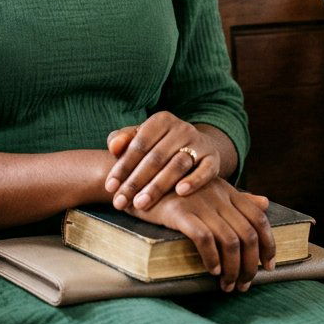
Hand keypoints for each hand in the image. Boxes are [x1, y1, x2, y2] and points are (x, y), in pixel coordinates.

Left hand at [105, 112, 219, 210]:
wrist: (196, 147)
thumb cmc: (159, 145)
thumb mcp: (141, 138)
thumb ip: (123, 139)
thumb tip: (113, 146)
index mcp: (161, 120)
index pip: (138, 144)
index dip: (123, 166)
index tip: (110, 187)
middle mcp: (181, 128)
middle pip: (155, 157)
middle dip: (136, 181)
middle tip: (121, 201)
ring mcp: (199, 143)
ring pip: (177, 165)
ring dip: (158, 186)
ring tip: (141, 204)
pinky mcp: (213, 158)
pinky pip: (205, 170)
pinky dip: (194, 181)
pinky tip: (180, 193)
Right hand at [132, 178, 274, 292]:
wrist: (138, 178)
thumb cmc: (175, 187)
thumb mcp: (210, 187)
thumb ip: (237, 197)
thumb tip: (266, 202)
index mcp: (227, 190)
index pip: (259, 218)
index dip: (269, 244)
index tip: (268, 266)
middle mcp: (218, 195)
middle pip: (248, 235)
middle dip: (251, 265)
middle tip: (245, 285)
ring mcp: (199, 202)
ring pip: (230, 241)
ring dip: (233, 269)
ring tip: (227, 285)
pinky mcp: (180, 212)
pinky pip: (204, 239)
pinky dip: (212, 258)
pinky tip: (211, 271)